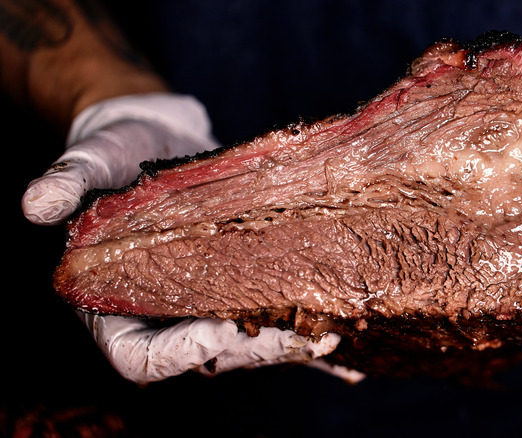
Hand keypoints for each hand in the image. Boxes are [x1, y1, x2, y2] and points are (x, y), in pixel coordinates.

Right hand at [22, 93, 351, 383]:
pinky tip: (346, 352)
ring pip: (247, 340)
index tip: (214, 333)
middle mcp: (163, 310)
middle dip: (252, 349)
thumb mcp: (90, 158)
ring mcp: (206, 299)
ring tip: (332, 336)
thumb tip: (36, 204)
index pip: (137, 355)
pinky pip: (271, 314)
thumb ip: (68, 180)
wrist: (156, 131)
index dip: (176, 354)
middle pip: (207, 356)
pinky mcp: (243, 280)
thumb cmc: (115, 149)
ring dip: (288, 343)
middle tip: (298, 337)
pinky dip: (305, 333)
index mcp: (114, 301)